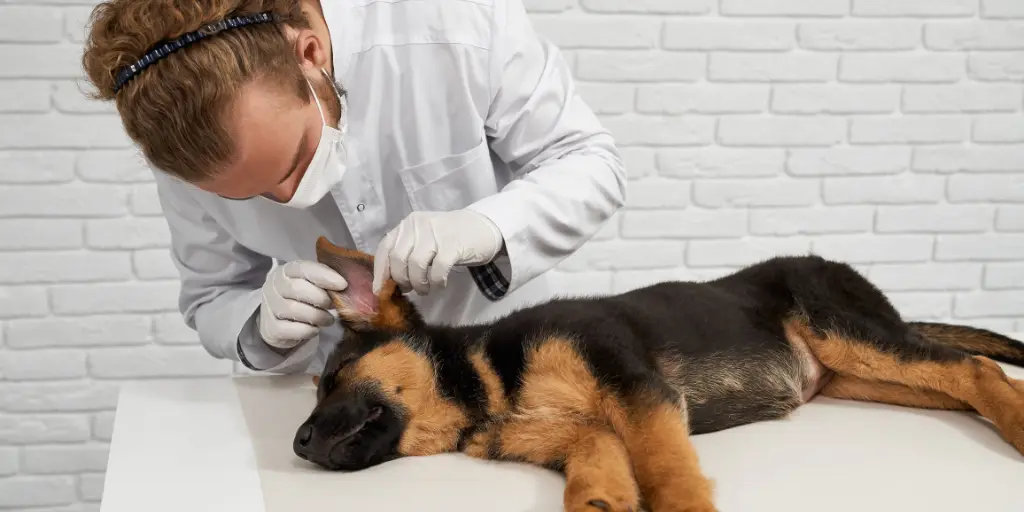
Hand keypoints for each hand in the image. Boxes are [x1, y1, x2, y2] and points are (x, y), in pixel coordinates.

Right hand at [257, 260, 348, 348]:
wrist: (279, 322)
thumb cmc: (301, 298)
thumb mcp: (311, 285)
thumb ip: (325, 281)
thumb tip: (345, 286)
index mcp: (286, 271)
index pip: (304, 268)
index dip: (324, 276)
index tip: (343, 284)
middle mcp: (274, 286)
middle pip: (298, 289)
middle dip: (321, 298)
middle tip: (333, 305)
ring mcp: (269, 307)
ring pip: (295, 310)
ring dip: (318, 316)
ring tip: (328, 319)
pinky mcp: (271, 328)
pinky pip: (292, 329)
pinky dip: (308, 330)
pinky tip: (315, 329)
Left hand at [372, 209, 502, 294]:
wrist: (484, 227)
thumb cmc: (450, 238)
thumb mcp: (424, 241)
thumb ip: (406, 255)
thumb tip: (389, 282)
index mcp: (407, 224)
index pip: (384, 249)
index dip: (380, 272)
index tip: (380, 290)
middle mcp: (417, 225)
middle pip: (398, 259)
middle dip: (401, 280)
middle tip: (411, 289)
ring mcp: (435, 233)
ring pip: (416, 265)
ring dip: (419, 283)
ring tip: (426, 289)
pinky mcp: (452, 244)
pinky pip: (437, 270)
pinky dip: (437, 282)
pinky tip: (441, 284)